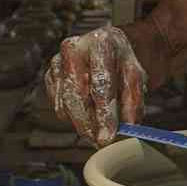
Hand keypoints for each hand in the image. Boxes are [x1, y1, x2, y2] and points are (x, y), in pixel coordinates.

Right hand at [44, 25, 147, 147]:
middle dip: (88, 124)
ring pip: (65, 102)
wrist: (109, 47)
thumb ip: (133, 101)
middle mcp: (74, 48)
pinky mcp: (50, 74)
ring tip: (96, 133)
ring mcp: (58, 61)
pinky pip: (58, 103)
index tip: (108, 137)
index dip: (104, 114)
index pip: (101, 84)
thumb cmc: (122, 62)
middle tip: (98, 142)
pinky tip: (86, 116)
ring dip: (80, 123)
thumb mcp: (136, 77)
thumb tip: (129, 127)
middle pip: (77, 95)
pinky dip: (71, 116)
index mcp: (101, 43)